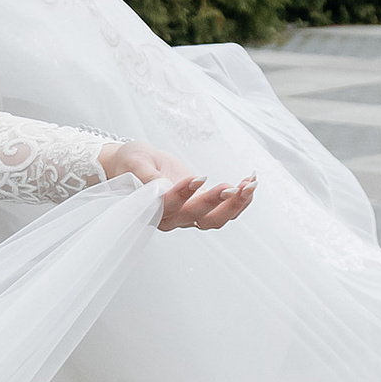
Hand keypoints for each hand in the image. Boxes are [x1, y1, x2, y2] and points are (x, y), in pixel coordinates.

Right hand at [100, 142, 257, 231]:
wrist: (135, 164)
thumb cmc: (130, 163)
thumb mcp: (134, 162)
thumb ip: (146, 176)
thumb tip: (159, 187)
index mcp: (151, 209)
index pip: (170, 205)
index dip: (184, 194)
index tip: (198, 177)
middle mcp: (172, 218)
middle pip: (199, 218)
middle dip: (218, 203)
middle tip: (233, 187)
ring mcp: (188, 214)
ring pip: (216, 219)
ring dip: (236, 205)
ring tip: (249, 185)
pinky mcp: (200, 206)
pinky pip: (224, 210)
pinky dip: (239, 199)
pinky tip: (249, 183)